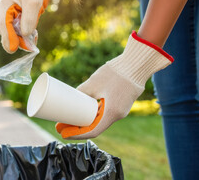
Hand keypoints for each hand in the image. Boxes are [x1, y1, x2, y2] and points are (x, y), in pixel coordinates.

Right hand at [0, 0, 65, 52]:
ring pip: (12, 31)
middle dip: (16, 40)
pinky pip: (17, 29)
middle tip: (30, 47)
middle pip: (6, 31)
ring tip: (34, 40)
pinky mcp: (14, 16)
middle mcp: (3, 10)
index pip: (4, 26)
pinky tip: (33, 34)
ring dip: (22, 37)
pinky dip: (24, 33)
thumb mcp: (34, 3)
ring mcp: (7, 13)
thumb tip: (24, 35)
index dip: (9, 38)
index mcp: (4, 5)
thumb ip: (29, 19)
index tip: (13, 50)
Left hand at [56, 31, 173, 138]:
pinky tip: (84, 113)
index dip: (76, 134)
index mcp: (111, 113)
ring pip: (100, 122)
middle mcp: (118, 115)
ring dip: (85, 123)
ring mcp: (121, 110)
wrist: (137, 64)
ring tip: (70, 121)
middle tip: (62, 126)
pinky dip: (94, 117)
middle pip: (95, 128)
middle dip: (77, 129)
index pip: (92, 131)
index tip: (63, 132)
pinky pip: (106, 115)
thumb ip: (81, 91)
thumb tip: (69, 97)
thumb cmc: (115, 73)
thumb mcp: (93, 82)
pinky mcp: (122, 104)